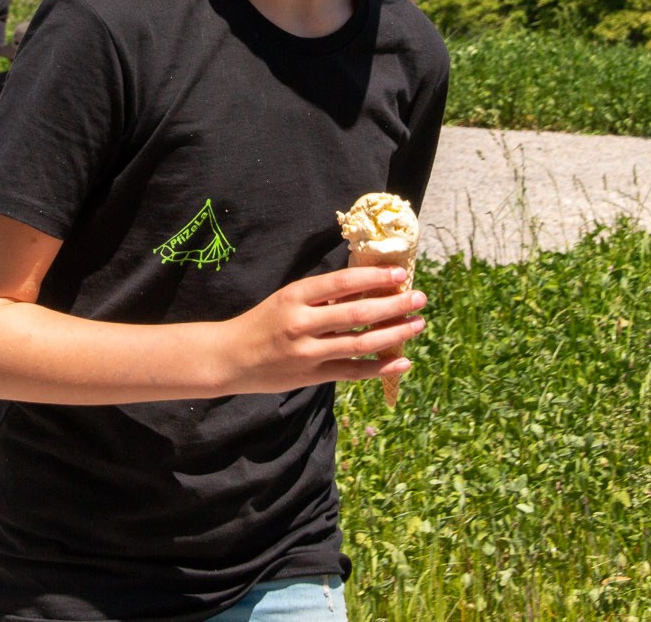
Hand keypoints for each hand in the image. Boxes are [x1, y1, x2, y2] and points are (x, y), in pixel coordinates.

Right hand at [217, 266, 424, 395]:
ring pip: (360, 343)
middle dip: (393, 305)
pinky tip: (402, 360)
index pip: (342, 283)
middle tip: (420, 298)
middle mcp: (301, 323)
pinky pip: (353, 372)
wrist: (230, 358)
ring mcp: (307, 352)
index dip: (374, 278)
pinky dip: (380, 367)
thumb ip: (322, 296)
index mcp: (295, 296)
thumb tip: (367, 287)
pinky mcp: (311, 376)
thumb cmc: (263, 322)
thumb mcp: (286, 299)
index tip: (400, 274)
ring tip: (417, 324)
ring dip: (394, 334)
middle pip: (357, 314)